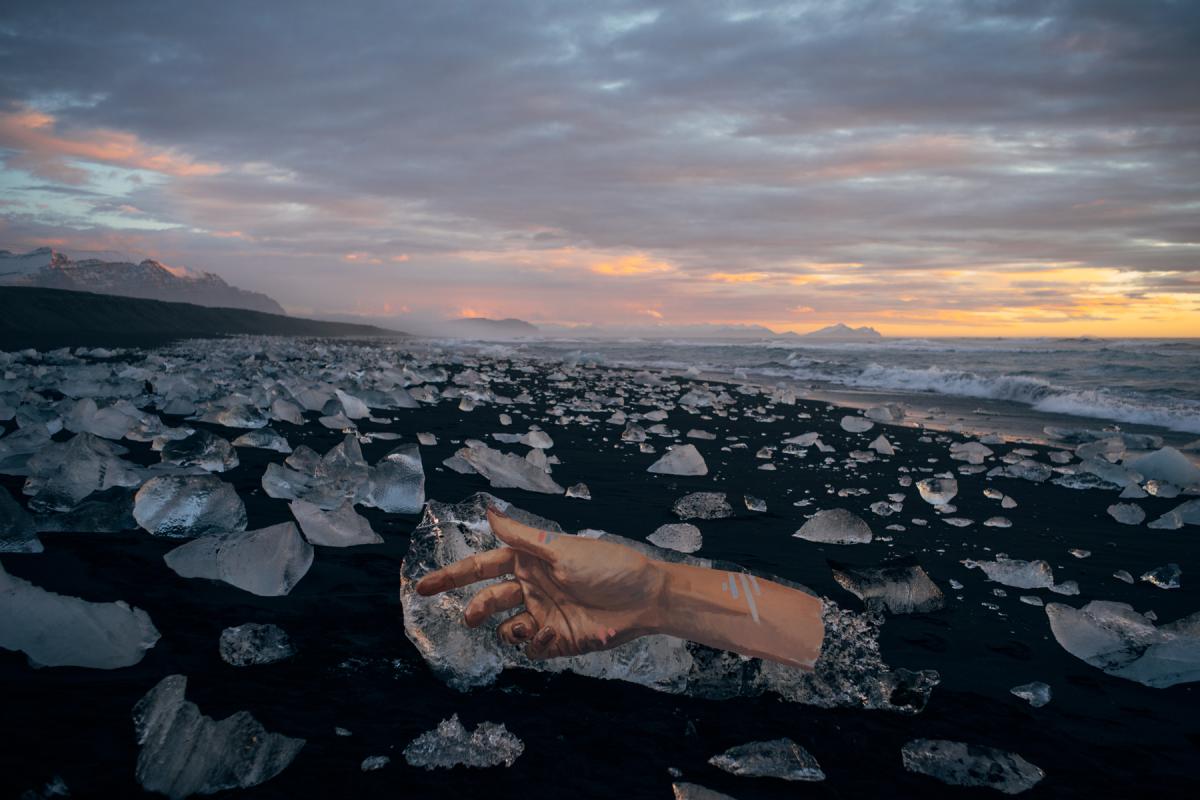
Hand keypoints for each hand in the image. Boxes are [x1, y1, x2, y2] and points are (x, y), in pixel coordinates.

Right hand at [415, 506, 666, 658]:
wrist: (645, 599)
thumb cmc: (607, 565)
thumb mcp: (561, 548)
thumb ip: (521, 536)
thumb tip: (487, 511)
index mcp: (528, 562)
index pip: (481, 568)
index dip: (451, 577)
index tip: (422, 587)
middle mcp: (531, 588)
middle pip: (488, 600)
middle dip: (477, 609)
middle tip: (472, 617)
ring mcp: (543, 615)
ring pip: (506, 629)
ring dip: (511, 629)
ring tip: (531, 624)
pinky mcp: (557, 641)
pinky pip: (531, 649)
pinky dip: (536, 644)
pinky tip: (554, 633)